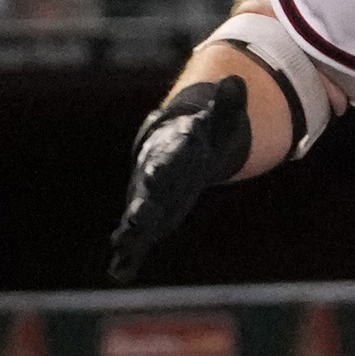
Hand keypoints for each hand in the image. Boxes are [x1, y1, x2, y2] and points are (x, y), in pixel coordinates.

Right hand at [107, 76, 252, 282]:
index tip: (159, 170)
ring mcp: (148, 200)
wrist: (169, 152)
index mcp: (173, 153)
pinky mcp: (148, 221)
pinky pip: (136, 240)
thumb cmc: (198, 138)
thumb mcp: (218, 123)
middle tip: (139, 219)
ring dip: (132, 233)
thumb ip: (227, 106)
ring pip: (138, 218)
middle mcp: (154, 178)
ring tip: (123, 247)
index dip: (166, 163)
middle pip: (150, 192)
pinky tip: (119, 273)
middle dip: (145, 205)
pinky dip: (127, 257)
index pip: (170, 157)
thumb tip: (235, 82)